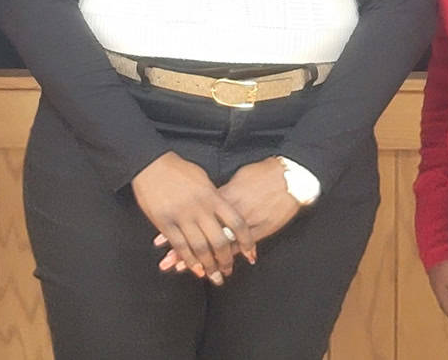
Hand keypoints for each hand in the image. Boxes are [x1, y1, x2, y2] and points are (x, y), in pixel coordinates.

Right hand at [131, 152, 253, 284]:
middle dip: (226, 260)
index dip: (246, 241)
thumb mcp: (203, 179)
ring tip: (214, 276)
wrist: (151, 164)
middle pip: (219, 240)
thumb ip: (215, 197)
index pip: (236, 223)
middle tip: (228, 270)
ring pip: (200, 248)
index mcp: (212, 196)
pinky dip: (188, 260)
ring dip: (208, 265)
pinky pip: (180, 245)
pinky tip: (194, 269)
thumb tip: (224, 212)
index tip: (250, 253)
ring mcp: (182, 216)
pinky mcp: (165, 222)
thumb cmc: (178, 169)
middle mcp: (200, 208)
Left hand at [157, 156, 293, 272]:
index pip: (191, 217)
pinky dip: (232, 255)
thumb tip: (204, 199)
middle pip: (202, 234)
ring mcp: (243, 222)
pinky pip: (240, 245)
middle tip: (168, 264)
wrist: (287, 177)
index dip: (177, 230)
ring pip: (218, 245)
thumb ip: (218, 193)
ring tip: (189, 272)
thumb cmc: (260, 174)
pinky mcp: (259, 229)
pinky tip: (225, 265)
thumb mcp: (233, 180)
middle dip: (184, 251)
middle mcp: (227, 212)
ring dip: (204, 259)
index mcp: (219, 196)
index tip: (160, 242)